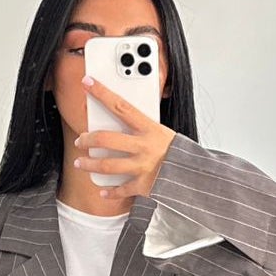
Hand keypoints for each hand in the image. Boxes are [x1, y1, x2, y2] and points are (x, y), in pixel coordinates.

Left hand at [72, 76, 175, 199]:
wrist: (194, 174)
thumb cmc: (177, 150)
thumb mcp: (162, 131)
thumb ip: (142, 127)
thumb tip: (120, 117)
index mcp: (149, 128)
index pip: (120, 106)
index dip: (102, 93)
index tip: (87, 83)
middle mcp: (143, 146)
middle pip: (106, 139)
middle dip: (87, 139)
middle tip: (81, 140)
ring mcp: (142, 167)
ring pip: (107, 165)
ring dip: (89, 165)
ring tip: (80, 163)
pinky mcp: (144, 185)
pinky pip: (122, 189)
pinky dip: (110, 192)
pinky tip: (103, 192)